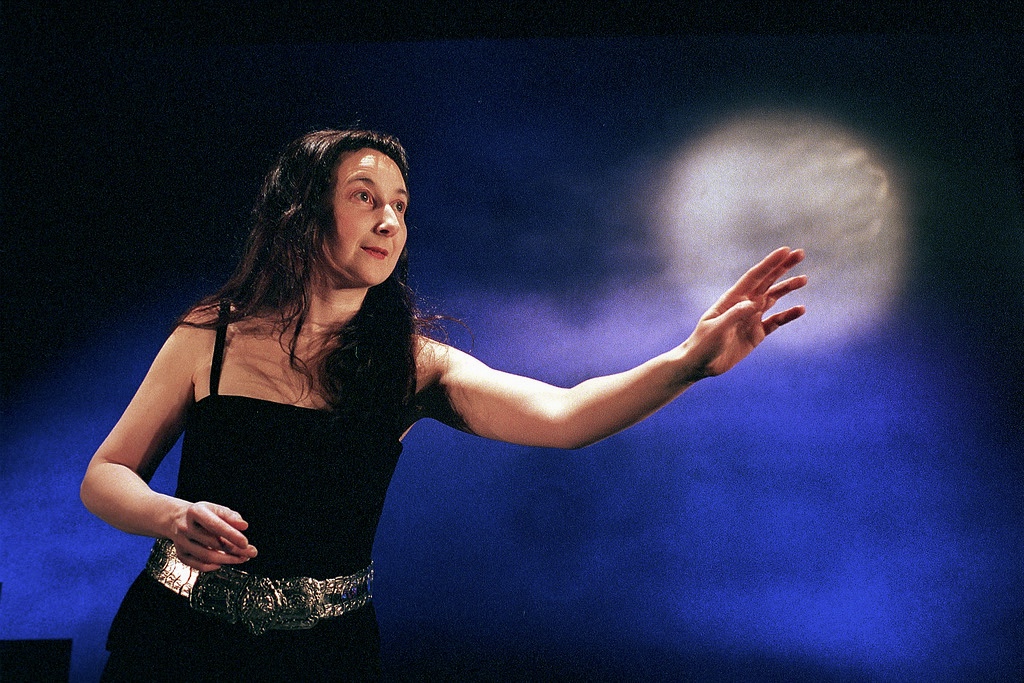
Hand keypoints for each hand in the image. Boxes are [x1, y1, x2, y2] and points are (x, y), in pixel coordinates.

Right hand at [168, 501, 257, 570]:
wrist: (176, 519)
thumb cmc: (200, 514)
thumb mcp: (215, 508)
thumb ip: (230, 516)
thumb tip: (243, 526)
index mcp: (196, 512)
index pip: (215, 525)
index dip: (231, 535)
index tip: (245, 543)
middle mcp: (186, 528)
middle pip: (212, 543)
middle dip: (235, 549)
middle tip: (251, 552)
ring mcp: (182, 542)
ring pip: (206, 556)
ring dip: (227, 560)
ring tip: (242, 558)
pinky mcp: (181, 554)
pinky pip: (197, 565)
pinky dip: (212, 566)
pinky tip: (223, 563)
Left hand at [682, 247, 806, 378]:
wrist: (700, 363)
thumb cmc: (703, 344)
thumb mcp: (717, 329)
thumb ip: (734, 315)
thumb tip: (754, 302)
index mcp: (732, 299)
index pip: (754, 277)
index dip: (770, 263)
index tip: (785, 251)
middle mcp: (744, 305)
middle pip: (766, 282)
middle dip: (783, 268)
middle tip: (800, 254)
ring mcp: (751, 318)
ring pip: (773, 298)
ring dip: (787, 288)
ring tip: (803, 279)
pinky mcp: (756, 334)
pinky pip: (776, 321)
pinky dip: (788, 315)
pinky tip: (800, 309)